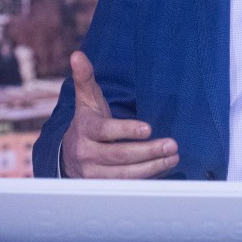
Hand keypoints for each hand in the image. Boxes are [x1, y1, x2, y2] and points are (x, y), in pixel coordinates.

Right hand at [62, 50, 178, 178]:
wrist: (69, 157)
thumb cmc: (86, 124)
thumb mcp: (86, 102)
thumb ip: (85, 78)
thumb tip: (77, 55)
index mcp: (84, 130)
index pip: (104, 131)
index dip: (126, 130)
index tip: (148, 128)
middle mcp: (86, 153)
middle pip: (119, 155)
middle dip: (148, 151)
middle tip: (171, 144)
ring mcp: (94, 174)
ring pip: (125, 174)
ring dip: (152, 166)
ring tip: (172, 156)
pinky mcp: (103, 187)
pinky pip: (128, 185)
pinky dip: (148, 177)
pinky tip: (164, 167)